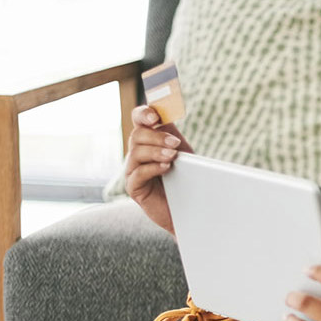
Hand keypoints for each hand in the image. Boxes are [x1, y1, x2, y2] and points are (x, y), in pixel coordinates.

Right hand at [124, 105, 193, 233]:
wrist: (188, 208)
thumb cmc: (184, 178)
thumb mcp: (180, 151)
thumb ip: (171, 133)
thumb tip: (167, 113)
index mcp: (148, 139)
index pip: (138, 119)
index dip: (144, 114)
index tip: (155, 118)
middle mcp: (137, 152)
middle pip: (137, 135)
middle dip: (157, 137)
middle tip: (175, 144)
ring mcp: (132, 170)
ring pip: (136, 153)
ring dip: (156, 151)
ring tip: (172, 156)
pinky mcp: (133, 188)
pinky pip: (137, 174)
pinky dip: (152, 168)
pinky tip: (166, 168)